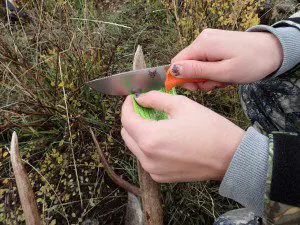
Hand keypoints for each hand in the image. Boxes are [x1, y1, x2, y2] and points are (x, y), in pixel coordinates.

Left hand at [121, 91, 244, 182]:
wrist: (230, 157)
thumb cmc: (209, 129)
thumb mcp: (181, 105)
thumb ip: (155, 99)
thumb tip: (140, 98)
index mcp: (150, 138)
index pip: (126, 119)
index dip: (127, 105)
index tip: (133, 97)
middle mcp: (147, 158)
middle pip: (127, 134)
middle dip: (132, 118)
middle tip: (145, 108)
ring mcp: (153, 170)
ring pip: (135, 147)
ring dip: (140, 132)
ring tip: (156, 122)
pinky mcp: (161, 177)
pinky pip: (146, 158)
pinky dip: (149, 146)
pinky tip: (164, 138)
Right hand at [170, 29, 283, 90]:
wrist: (273, 51)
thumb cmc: (251, 63)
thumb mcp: (223, 72)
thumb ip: (196, 71)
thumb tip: (172, 70)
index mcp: (203, 44)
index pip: (177, 63)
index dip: (181, 78)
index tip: (196, 88)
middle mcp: (203, 39)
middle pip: (186, 64)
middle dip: (197, 79)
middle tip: (213, 85)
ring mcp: (209, 39)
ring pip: (196, 64)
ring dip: (207, 76)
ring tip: (223, 80)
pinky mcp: (215, 42)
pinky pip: (206, 60)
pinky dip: (212, 70)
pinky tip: (225, 73)